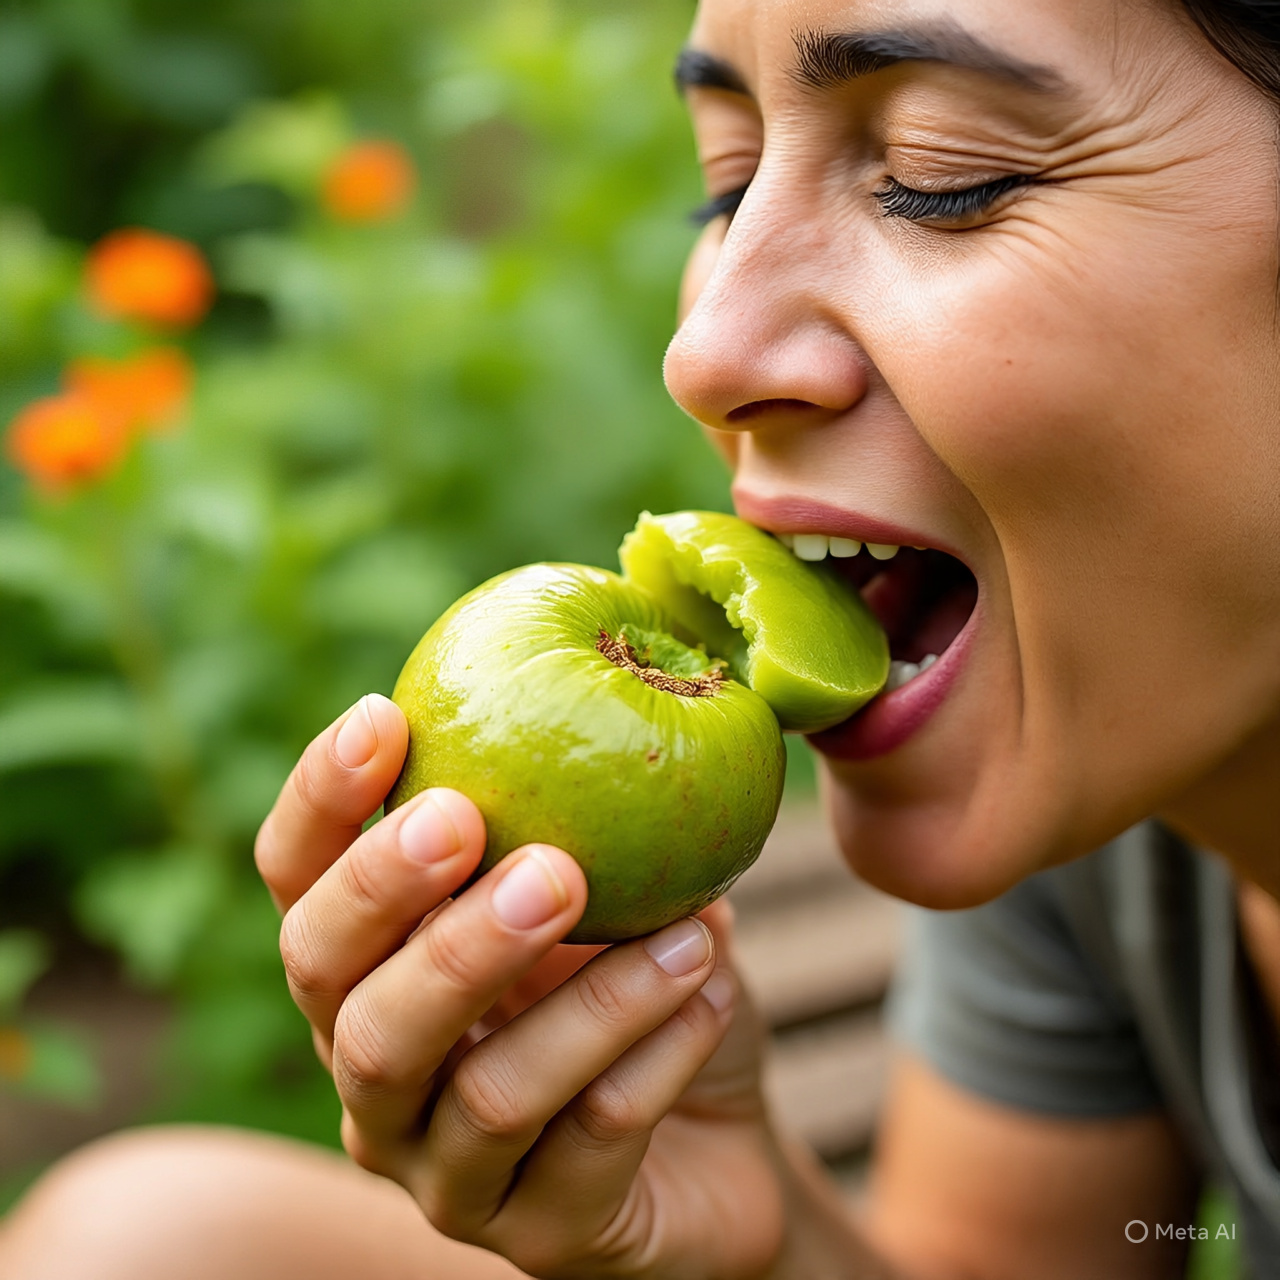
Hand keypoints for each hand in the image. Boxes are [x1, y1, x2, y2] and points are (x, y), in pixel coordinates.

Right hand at [255, 694, 790, 1279]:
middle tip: (490, 831)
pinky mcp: (538, 1242)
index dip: (320, 804)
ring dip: (585, 997)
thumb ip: (589, 817)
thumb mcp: (617, 893)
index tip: (381, 716)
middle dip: (406, 903)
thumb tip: (617, 690)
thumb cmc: (646, 991)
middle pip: (343, 998)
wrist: (723, 1147)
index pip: (297, 889)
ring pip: (478, 1087)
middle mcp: (380, 1081)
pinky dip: (654, 1058)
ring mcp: (446, 1175)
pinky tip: (713, 993)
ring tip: (685, 931)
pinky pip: (587, 1146)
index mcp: (373, 976)